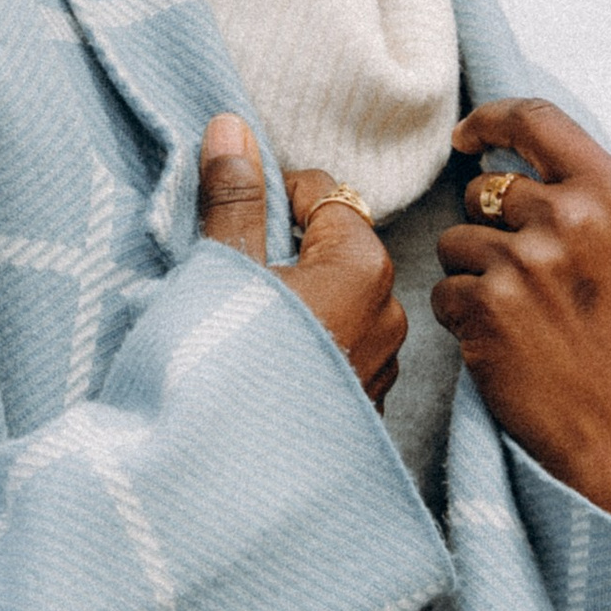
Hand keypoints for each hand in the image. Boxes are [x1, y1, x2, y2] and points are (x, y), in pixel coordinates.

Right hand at [198, 113, 406, 405]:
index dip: (271, 197)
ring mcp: (381, 367)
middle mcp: (389, 312)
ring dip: (299, 300)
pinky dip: (308, 345)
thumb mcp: (221, 268)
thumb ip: (233, 197)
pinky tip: (266, 366)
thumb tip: (233, 126)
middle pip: (335, 246)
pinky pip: (340, 351)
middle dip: (287, 249)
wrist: (228, 483)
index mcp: (361, 264)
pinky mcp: (363, 409)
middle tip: (235, 277)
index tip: (235, 224)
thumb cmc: (225, 366)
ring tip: (247, 326)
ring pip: (340, 301)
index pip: (322, 192)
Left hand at [433, 98, 610, 525]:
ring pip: (455, 240)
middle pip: (482, 190)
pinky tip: (503, 347)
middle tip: (528, 284)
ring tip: (523, 322)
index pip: (535, 119)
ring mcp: (526, 261)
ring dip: (473, 276)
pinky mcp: (487, 306)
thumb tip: (502, 162)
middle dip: (488, 229)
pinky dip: (460, 317)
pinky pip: (442, 290)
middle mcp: (570, 217)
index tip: (467, 135)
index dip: (491, 120)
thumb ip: (580, 202)